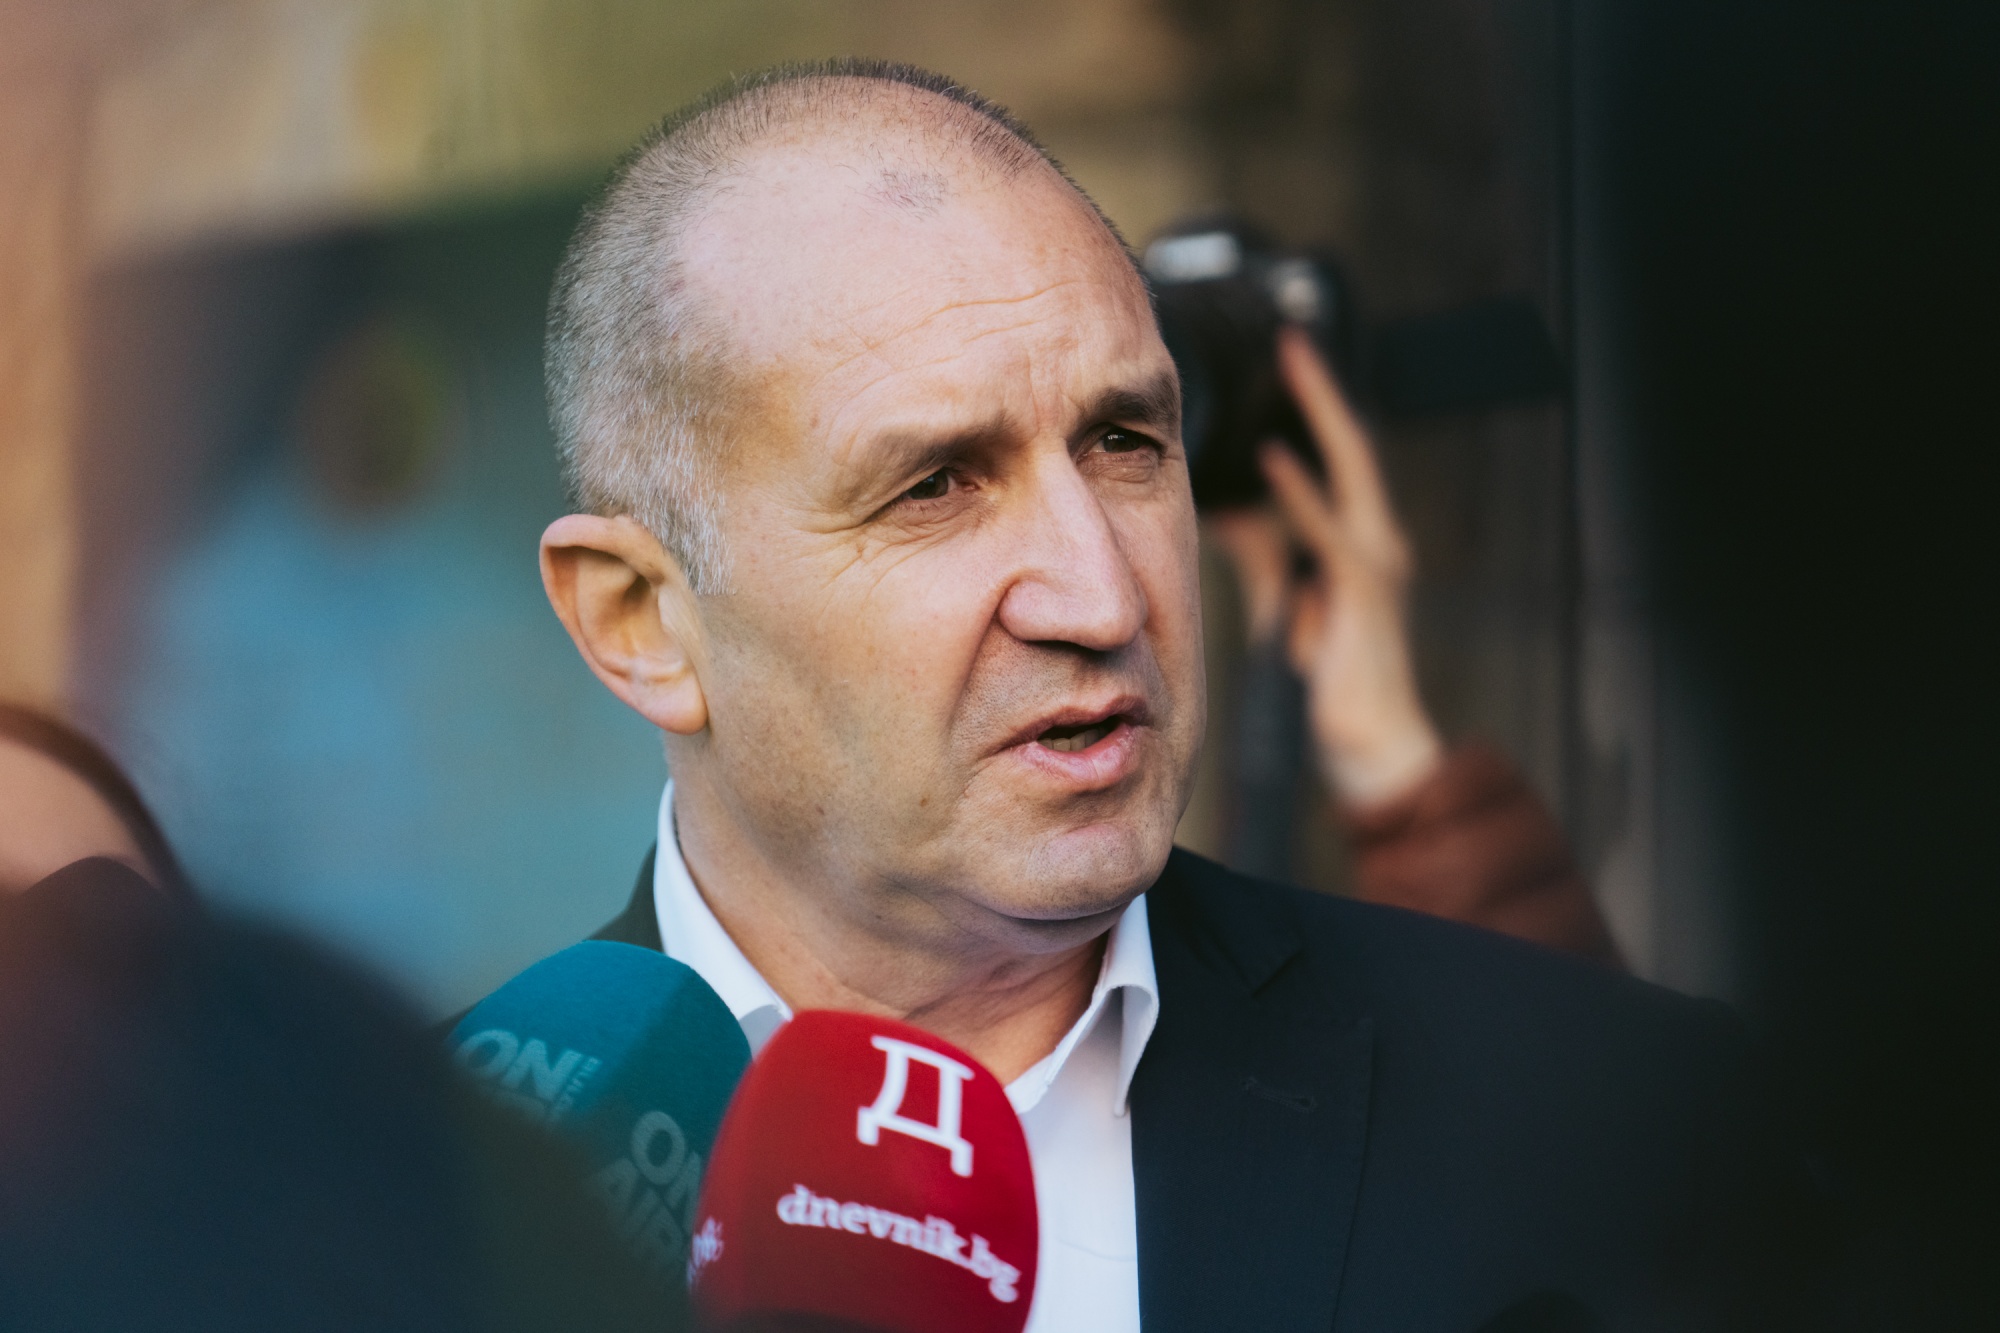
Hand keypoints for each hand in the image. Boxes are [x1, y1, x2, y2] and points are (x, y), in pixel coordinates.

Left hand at [1258, 327, 1442, 807]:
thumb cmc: (1323, 679)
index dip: (1313, 405)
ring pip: (1352, 468)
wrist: (1369, 746)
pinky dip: (1302, 492)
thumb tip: (1222, 506)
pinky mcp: (1362, 592)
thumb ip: (1260, 551)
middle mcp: (1375, 540)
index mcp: (1358, 541)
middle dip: (1322, 389)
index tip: (1285, 357)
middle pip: (1352, 444)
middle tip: (1292, 338)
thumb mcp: (1281, 598)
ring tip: (1293, 364)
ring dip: (1321, 412)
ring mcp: (1376, 562)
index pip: (1337, 457)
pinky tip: (1272, 459)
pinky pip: (1331, 531)